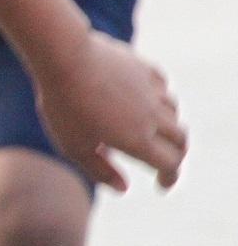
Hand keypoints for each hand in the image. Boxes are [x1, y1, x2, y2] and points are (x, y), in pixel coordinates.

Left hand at [33, 31, 186, 191]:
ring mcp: (151, 90)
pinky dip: (160, 98)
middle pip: (181, 140)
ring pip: (174, 112)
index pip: (171, 165)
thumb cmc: (63, 104)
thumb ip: (100, 171)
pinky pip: (163, 86)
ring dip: (169, 125)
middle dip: (176, 154)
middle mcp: (153, 116)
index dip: (169, 178)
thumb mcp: (74, 146)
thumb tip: (123, 188)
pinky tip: (147, 100)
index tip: (161, 184)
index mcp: (139, 140)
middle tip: (164, 161)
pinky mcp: (143, 67)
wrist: (64, 56)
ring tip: (154, 131)